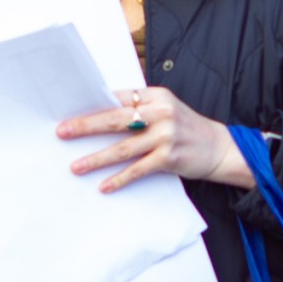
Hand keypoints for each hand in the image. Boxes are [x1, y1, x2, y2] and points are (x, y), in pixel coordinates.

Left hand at [59, 84, 250, 191]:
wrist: (220, 148)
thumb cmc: (187, 128)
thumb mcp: (166, 110)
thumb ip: (140, 110)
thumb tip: (100, 116)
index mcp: (156, 96)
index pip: (118, 97)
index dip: (93, 104)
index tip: (70, 111)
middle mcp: (161, 112)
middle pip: (115, 119)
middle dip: (86, 126)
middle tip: (63, 132)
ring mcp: (166, 135)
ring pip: (123, 147)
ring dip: (96, 158)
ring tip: (76, 166)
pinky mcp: (169, 157)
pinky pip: (137, 169)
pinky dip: (119, 179)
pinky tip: (104, 185)